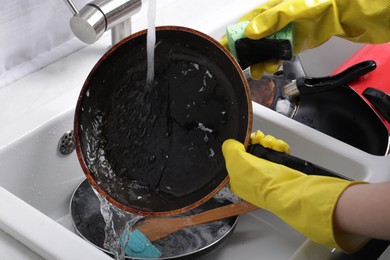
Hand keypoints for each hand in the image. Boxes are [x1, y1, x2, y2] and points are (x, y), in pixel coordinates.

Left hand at [222, 131, 367, 252]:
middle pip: (249, 151)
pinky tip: (278, 148)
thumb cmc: (262, 183)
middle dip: (256, 142)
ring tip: (271, 144)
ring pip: (263, 149)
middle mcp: (250, 178)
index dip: (240, 146)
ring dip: (268, 142)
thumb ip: (230, 149)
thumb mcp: (236, 161)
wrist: (288, 189)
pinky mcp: (279, 170)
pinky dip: (279, 147)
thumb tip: (230, 144)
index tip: (245, 140)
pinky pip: (276, 152)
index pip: (234, 158)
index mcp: (236, 179)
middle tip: (259, 140)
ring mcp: (266, 174)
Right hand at [227, 0, 389, 77]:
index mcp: (267, 12)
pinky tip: (272, 66)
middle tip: (240, 65)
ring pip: (264, 51)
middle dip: (246, 54)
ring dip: (260, 61)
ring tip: (259, 70)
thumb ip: (271, 20)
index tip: (224, 49)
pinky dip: (273, 62)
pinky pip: (277, 55)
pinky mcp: (291, 43)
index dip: (232, 38)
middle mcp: (272, 23)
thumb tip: (251, 32)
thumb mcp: (291, 9)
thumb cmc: (317, 4)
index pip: (244, 26)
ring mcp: (282, 34)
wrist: (340, 13)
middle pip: (251, 41)